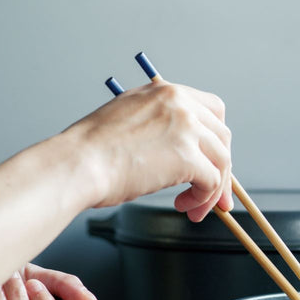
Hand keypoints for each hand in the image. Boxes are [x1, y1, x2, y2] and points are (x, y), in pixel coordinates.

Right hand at [68, 79, 232, 221]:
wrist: (77, 164)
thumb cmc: (92, 151)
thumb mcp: (130, 119)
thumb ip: (159, 124)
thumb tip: (182, 152)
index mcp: (165, 91)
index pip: (212, 110)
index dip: (216, 140)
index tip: (213, 160)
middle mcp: (179, 103)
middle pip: (222, 136)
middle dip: (222, 168)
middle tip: (213, 193)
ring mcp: (186, 127)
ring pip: (222, 161)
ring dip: (212, 190)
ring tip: (194, 208)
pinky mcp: (187, 156)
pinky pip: (212, 181)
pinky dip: (204, 199)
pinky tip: (185, 207)